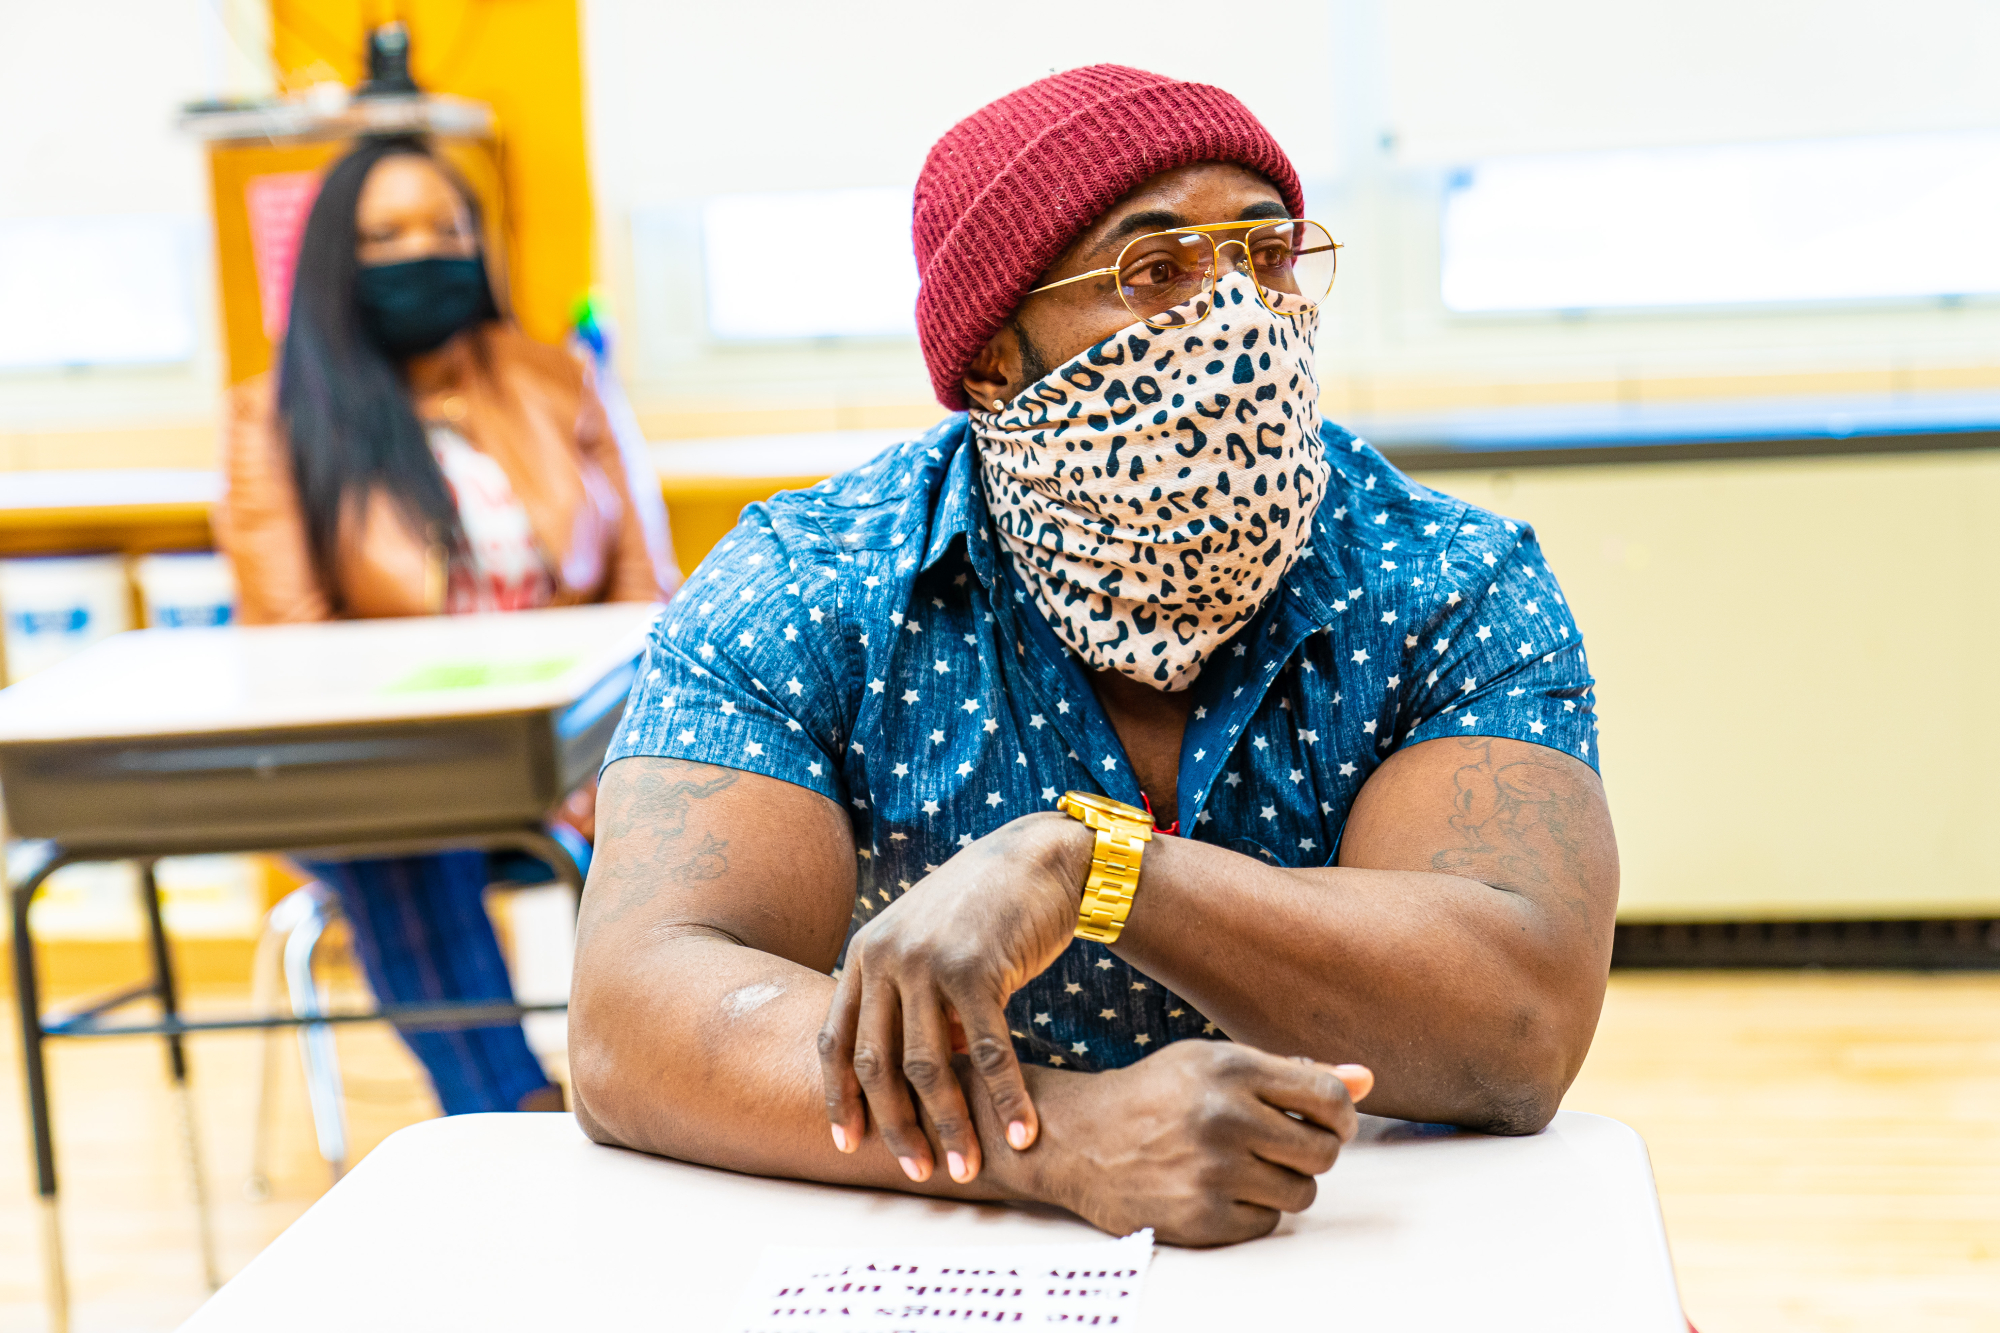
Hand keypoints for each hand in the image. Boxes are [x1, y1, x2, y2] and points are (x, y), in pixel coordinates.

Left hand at [819, 812, 1091, 1184]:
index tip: (848, 1144)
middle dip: (895, 1127)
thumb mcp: (926, 946)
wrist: (1038, 859)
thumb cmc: (984, 911)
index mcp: (865, 954)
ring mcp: (928, 961)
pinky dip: (1005, 1097)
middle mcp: (885, 956)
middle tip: (919, 1172)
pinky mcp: (976, 967)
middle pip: (877, 1064)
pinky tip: (1021, 1132)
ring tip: (967, 1168)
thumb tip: (909, 1076)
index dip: (839, 1099)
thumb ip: (907, 1001)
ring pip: (930, 1067)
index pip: (836, 1041)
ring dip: (950, 1126)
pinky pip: (987, 1051)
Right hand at [1022, 1043, 1373, 1245]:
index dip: (1341, 1114)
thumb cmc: (1157, 1095)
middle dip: (1313, 1150)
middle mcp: (1224, 1117)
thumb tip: (1367, 1080)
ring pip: (1301, 1192)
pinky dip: (1253, 1210)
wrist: (1082, 1137)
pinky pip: (1268, 1222)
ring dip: (1285, 1183)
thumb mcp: (1217, 1063)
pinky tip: (1219, 1188)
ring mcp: (1213, 1171)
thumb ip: (1293, 1073)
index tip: (1328, 1121)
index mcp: (1232, 1068)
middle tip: (1281, 1144)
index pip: (1330, 1097)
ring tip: (1247, 1166)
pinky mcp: (1202, 1216)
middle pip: (1323, 1151)